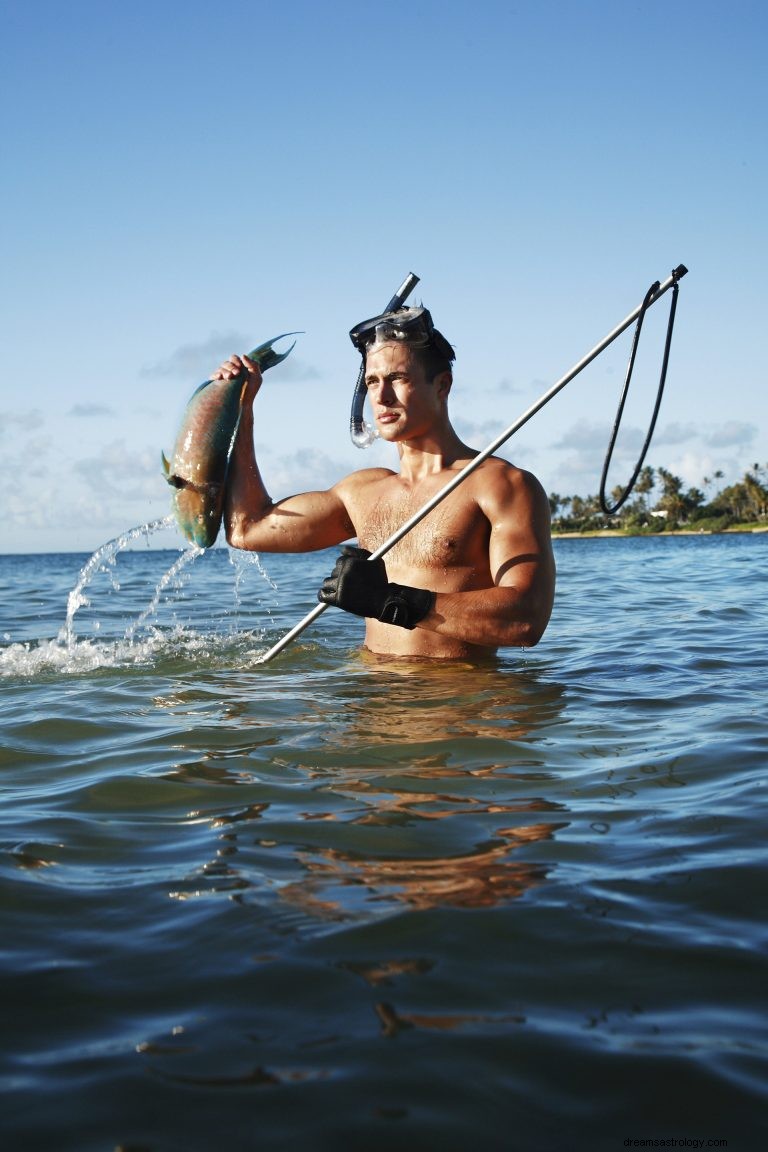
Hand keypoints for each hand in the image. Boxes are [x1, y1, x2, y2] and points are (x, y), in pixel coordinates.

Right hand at [212, 354, 262, 404]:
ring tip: (229, 377)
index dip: (236, 361)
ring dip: (224, 371)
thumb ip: (253, 365)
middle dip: (231, 366)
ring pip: (220, 368)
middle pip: (226, 363)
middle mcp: (230, 371)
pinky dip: (216, 375)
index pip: (233, 358)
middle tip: (236, 373)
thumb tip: (242, 355)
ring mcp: (223, 377)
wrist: (244, 404)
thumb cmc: (251, 391)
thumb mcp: (256, 377)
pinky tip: (220, 378)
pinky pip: (213, 376)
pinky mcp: (217, 383)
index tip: (240, 367)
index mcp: (238, 367)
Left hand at [318, 546, 434, 629]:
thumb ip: (358, 552)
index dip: (345, 568)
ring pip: (327, 582)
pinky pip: (323, 595)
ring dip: (333, 586)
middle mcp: (344, 573)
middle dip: (340, 577)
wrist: (384, 600)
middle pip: (334, 572)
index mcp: (351, 562)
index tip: (350, 574)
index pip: (340, 561)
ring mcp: (340, 586)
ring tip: (342, 591)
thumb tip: (342, 550)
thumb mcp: (375, 561)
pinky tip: (327, 596)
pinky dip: (323, 595)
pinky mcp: (338, 599)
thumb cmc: (381, 581)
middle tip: (349, 584)